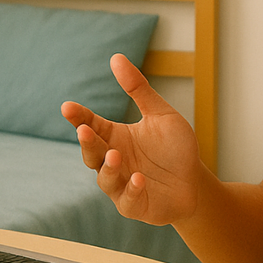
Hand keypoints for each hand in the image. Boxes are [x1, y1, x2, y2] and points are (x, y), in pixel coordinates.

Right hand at [61, 53, 202, 225]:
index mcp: (115, 137)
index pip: (91, 125)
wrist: (194, 182)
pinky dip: (131, 190)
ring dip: (109, 168)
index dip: (79, 117)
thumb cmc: (174, 148)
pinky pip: (127, 200)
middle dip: (87, 143)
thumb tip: (116, 57)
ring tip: (116, 155)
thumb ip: (139, 88)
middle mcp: (113, 161)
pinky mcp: (135, 205)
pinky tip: (139, 179)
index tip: (67, 107)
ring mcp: (121, 185)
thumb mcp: (160, 114)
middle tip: (84, 131)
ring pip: (105, 178)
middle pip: (92, 152)